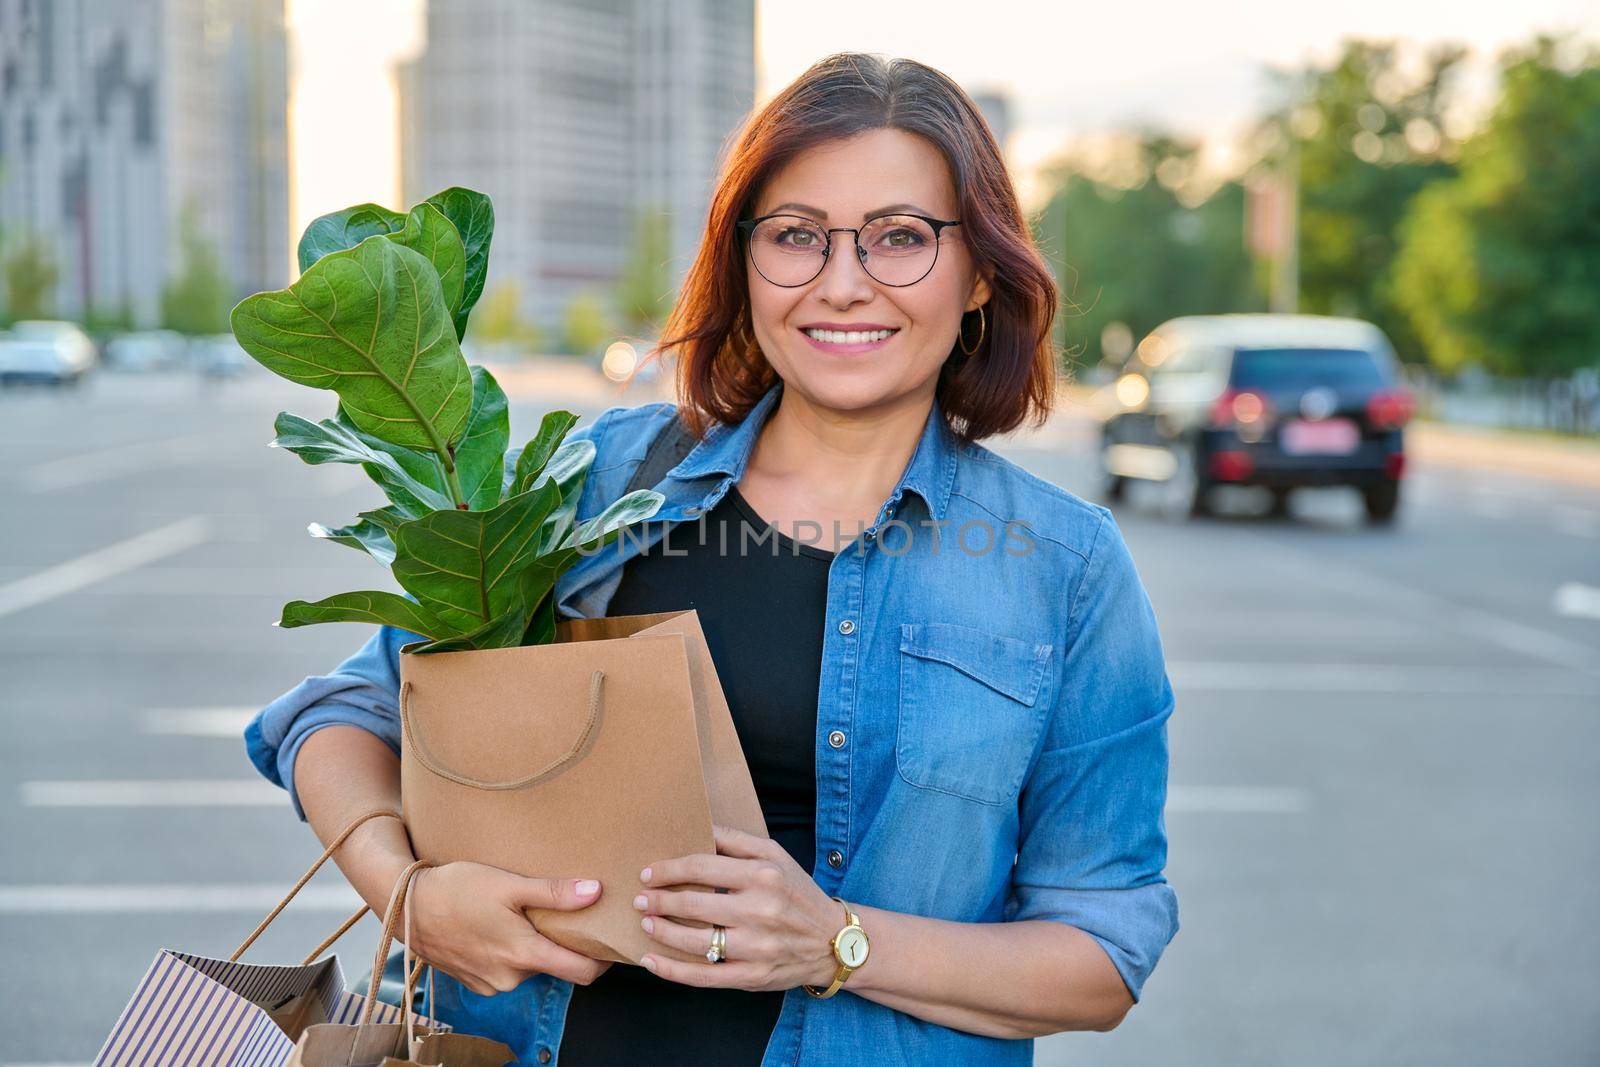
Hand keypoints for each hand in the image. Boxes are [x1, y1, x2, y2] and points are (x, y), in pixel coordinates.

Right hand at [407, 861, 614, 994]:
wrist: (405, 905)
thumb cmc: (456, 889)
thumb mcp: (508, 884)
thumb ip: (553, 892)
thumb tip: (595, 892)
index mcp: (523, 955)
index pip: (581, 972)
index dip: (602, 960)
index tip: (610, 942)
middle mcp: (509, 978)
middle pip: (554, 966)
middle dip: (561, 943)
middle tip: (563, 912)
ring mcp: (489, 983)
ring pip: (529, 966)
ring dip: (532, 945)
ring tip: (524, 914)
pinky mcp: (474, 982)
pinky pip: (505, 970)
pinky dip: (509, 952)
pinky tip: (498, 926)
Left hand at [633, 824, 840, 990]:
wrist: (833, 941)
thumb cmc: (798, 893)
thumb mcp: (776, 855)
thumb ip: (736, 841)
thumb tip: (698, 826)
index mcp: (763, 876)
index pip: (702, 868)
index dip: (668, 871)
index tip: (648, 874)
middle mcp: (760, 911)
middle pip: (693, 905)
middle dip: (658, 901)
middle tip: (639, 899)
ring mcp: (756, 947)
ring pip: (694, 941)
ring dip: (661, 931)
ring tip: (646, 923)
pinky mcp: (752, 976)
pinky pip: (703, 976)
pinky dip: (672, 970)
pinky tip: (650, 961)